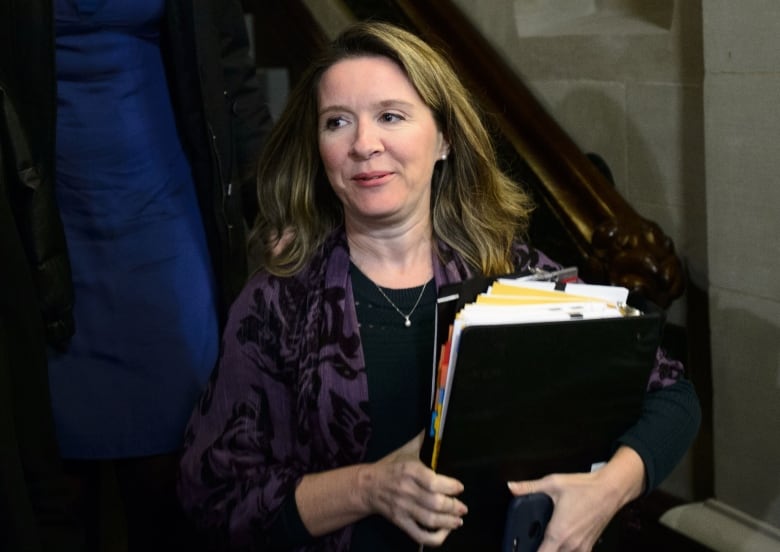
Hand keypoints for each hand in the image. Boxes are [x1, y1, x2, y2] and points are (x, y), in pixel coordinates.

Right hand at [362, 432, 466, 545]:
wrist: (367, 486)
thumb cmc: (390, 467)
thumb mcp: (405, 451)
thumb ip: (422, 440)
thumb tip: (436, 423)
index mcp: (409, 470)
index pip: (432, 482)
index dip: (449, 486)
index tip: (460, 488)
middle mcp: (406, 490)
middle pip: (434, 503)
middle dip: (453, 507)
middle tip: (463, 508)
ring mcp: (403, 508)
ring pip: (429, 520)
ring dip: (448, 522)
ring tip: (458, 521)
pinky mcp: (400, 522)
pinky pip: (419, 535)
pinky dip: (435, 538)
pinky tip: (444, 532)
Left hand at [507, 447, 644, 551]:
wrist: (611, 490)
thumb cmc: (584, 488)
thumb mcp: (553, 483)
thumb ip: (529, 487)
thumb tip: (512, 487)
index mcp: (559, 533)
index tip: (522, 548)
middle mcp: (571, 545)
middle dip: (541, 550)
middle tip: (532, 543)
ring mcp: (582, 547)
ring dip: (553, 550)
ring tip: (545, 541)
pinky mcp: (589, 545)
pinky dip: (565, 550)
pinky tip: (560, 542)